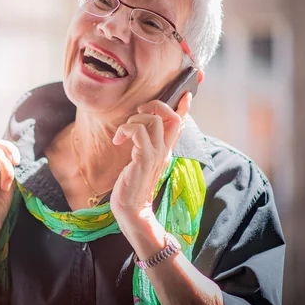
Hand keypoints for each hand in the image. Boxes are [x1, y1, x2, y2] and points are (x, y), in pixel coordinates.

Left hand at [109, 93, 191, 221]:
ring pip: (154, 121)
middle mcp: (164, 151)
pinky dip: (126, 129)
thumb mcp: (142, 162)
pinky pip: (138, 132)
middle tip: (139, 110)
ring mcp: (156, 155)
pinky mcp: (144, 159)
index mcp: (165, 150)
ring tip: (123, 132)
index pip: (180, 125)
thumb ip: (145, 146)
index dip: (184, 108)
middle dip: (155, 105)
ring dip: (135, 119)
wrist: (131, 209)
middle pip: (171, 117)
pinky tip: (118, 140)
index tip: (186, 94)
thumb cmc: (132, 185)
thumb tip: (140, 130)